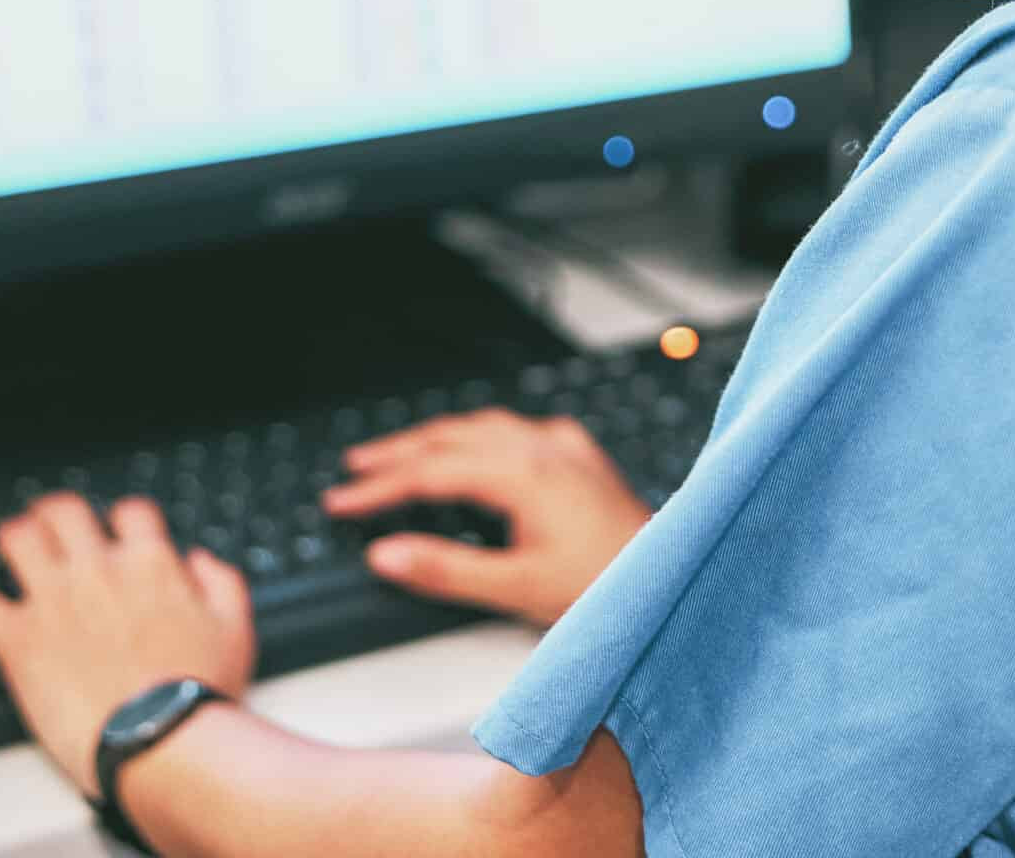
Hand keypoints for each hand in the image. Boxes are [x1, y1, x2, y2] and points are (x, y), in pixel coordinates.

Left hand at [0, 494, 256, 798]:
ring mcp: (52, 601)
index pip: (130, 511)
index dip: (123, 518)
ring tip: (11, 539)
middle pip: (64, 511)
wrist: (160, 741)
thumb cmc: (198, 692)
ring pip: (17, 538)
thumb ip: (220, 579)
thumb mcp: (234, 626)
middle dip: (57, 513)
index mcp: (149, 562)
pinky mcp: (18, 640)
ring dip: (13, 533)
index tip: (119, 532)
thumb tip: (196, 558)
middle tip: (52, 524)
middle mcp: (97, 570)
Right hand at [323, 408, 651, 627]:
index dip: (379, 486)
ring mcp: (565, 448)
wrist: (674, 577)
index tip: (340, 500)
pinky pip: (517, 430)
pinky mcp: (581, 457)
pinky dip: (479, 437)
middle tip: (355, 468)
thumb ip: (445, 570)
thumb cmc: (607, 587)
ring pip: (484, 426)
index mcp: (523, 472)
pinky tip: (476, 449)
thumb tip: (385, 554)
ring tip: (400, 454)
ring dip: (437, 438)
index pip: (431, 470)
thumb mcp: (517, 590)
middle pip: (452, 435)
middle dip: (399, 451)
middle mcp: (544, 447)